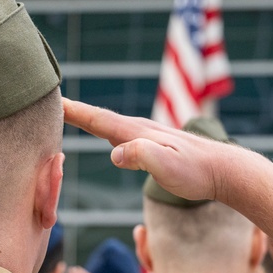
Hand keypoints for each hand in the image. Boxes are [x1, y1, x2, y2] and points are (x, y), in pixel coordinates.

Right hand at [62, 98, 234, 202]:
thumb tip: (115, 154)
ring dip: (88, 119)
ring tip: (68, 115)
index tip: (51, 100)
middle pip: (99, 118)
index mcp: (137, 133)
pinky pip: (121, 135)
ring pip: (109, 125)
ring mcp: (147, 136)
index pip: (98, 119)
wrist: (224, 170)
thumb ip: (142, 156)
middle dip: (73, 110)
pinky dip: (105, 131)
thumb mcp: (168, 167)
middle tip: (49, 103)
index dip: (73, 110)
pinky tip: (106, 137)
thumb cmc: (196, 172)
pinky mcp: (153, 146)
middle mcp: (139, 129)